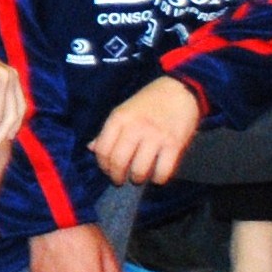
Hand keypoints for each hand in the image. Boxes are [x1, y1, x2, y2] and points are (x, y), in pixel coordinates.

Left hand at [87, 75, 202, 185]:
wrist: (180, 91)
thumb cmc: (149, 101)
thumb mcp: (124, 110)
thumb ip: (109, 130)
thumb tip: (91, 148)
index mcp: (119, 118)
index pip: (103, 149)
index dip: (103, 165)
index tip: (108, 170)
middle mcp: (135, 127)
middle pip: (119, 161)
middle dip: (117, 176)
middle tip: (120, 180)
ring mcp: (156, 136)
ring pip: (140, 169)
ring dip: (137, 178)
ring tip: (138, 177)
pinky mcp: (175, 144)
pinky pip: (163, 171)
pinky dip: (158, 179)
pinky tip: (157, 176)